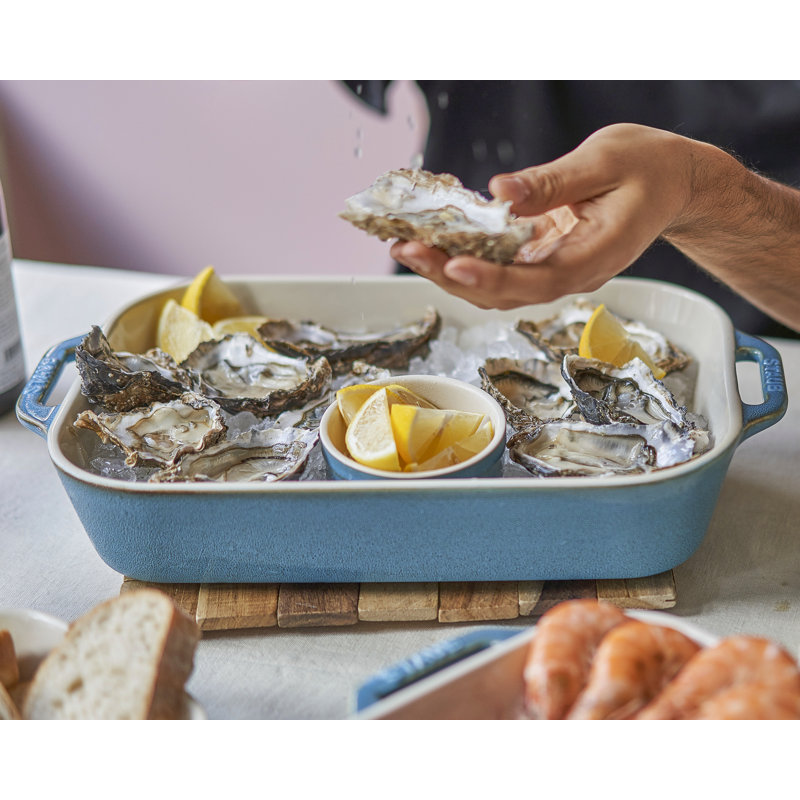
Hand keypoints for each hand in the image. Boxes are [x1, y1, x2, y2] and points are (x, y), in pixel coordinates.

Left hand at [391, 123, 694, 309]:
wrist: (673, 183)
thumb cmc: (649, 169)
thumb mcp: (605, 161)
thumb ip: (553, 181)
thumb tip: (500, 190)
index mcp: (593, 257)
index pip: (536, 280)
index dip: (492, 278)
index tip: (454, 266)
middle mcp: (570, 273)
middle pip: (503, 291)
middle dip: (451, 275)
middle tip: (408, 250)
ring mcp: (554, 269)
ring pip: (495, 285)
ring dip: (449, 270)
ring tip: (408, 247)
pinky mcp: (542, 257)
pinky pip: (499, 266)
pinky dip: (466, 256)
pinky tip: (437, 238)